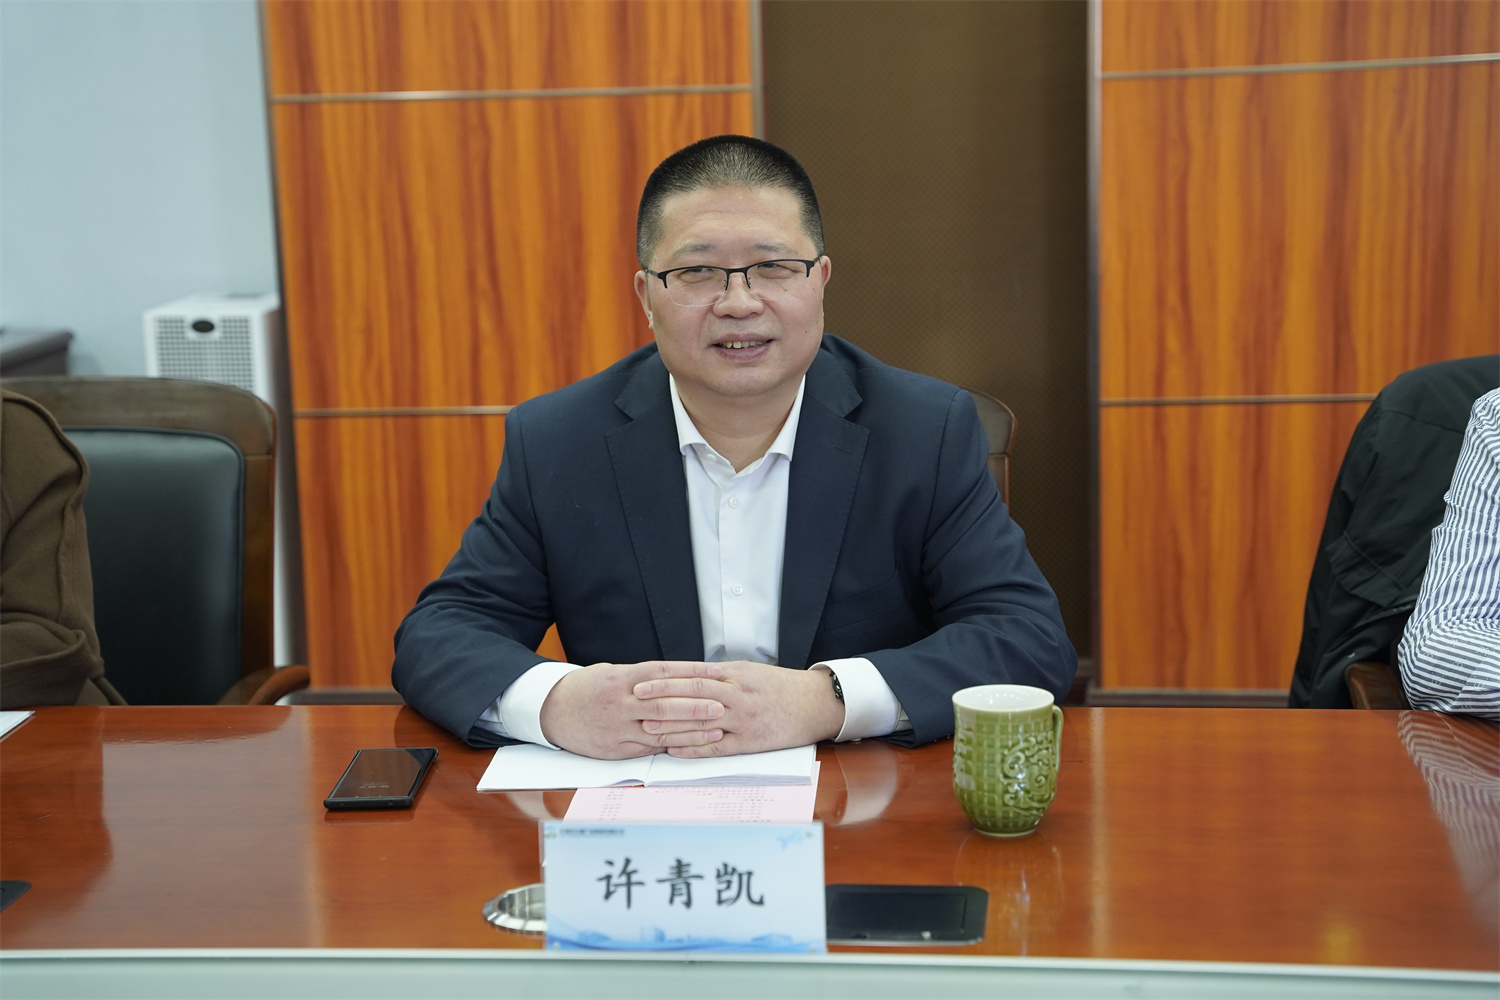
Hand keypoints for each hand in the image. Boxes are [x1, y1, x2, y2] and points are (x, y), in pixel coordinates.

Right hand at [539, 661, 727, 758]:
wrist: (552, 709)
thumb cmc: (588, 688)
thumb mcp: (613, 673)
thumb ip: (644, 678)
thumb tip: (680, 678)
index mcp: (622, 678)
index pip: (664, 672)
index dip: (692, 672)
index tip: (715, 671)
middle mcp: (621, 702)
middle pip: (665, 704)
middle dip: (696, 705)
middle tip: (722, 705)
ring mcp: (617, 727)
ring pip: (660, 730)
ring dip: (691, 731)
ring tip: (716, 728)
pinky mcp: (614, 748)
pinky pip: (648, 748)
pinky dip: (672, 746)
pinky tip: (691, 745)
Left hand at [633, 662, 845, 757]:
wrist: (814, 704)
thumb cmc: (780, 687)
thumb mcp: (750, 672)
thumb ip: (721, 675)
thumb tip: (689, 676)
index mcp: (735, 675)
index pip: (693, 675)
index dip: (665, 678)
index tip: (642, 680)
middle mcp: (737, 695)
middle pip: (692, 694)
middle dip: (661, 696)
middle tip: (635, 698)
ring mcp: (743, 720)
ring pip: (701, 720)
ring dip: (671, 723)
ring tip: (645, 725)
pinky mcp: (750, 742)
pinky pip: (716, 746)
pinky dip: (693, 748)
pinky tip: (673, 750)